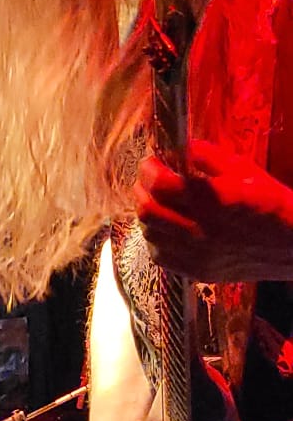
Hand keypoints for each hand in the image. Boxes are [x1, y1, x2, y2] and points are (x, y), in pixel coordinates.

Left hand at [135, 140, 292, 281]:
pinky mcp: (198, 272)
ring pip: (149, 234)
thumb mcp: (243, 170)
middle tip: (149, 181)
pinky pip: (160, 257)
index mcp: (214, 200)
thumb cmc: (270, 202)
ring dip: (148, 215)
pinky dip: (156, 240)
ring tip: (158, 203)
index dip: (149, 170)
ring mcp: (197, 255)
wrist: (292, 245)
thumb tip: (176, 148)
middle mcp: (201, 230)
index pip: (161, 184)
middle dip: (142, 190)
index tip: (151, 161)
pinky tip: (167, 229)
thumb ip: (206, 156)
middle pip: (147, 211)